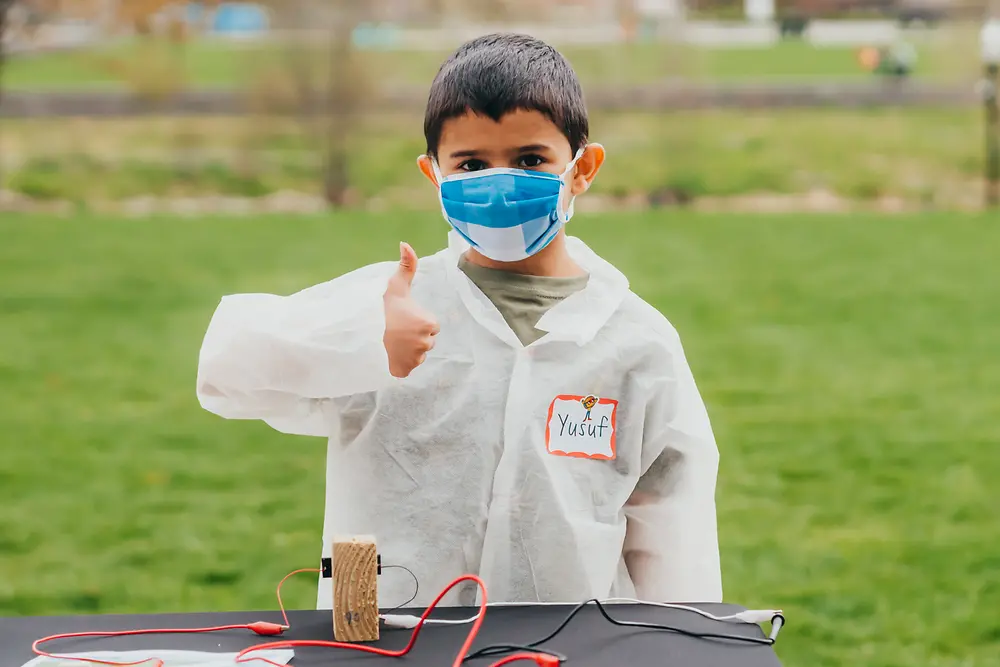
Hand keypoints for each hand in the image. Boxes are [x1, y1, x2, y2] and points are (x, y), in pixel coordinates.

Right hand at [383, 242, 439, 377]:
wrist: (359, 331)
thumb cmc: (379, 307)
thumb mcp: (394, 285)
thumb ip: (407, 265)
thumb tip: (406, 243)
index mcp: (429, 324)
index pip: (430, 325)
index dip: (416, 321)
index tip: (401, 319)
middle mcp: (426, 344)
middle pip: (425, 341)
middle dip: (413, 337)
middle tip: (394, 330)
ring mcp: (414, 360)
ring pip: (416, 355)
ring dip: (407, 351)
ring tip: (389, 341)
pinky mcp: (402, 372)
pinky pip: (405, 368)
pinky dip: (398, 364)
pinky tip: (387, 353)